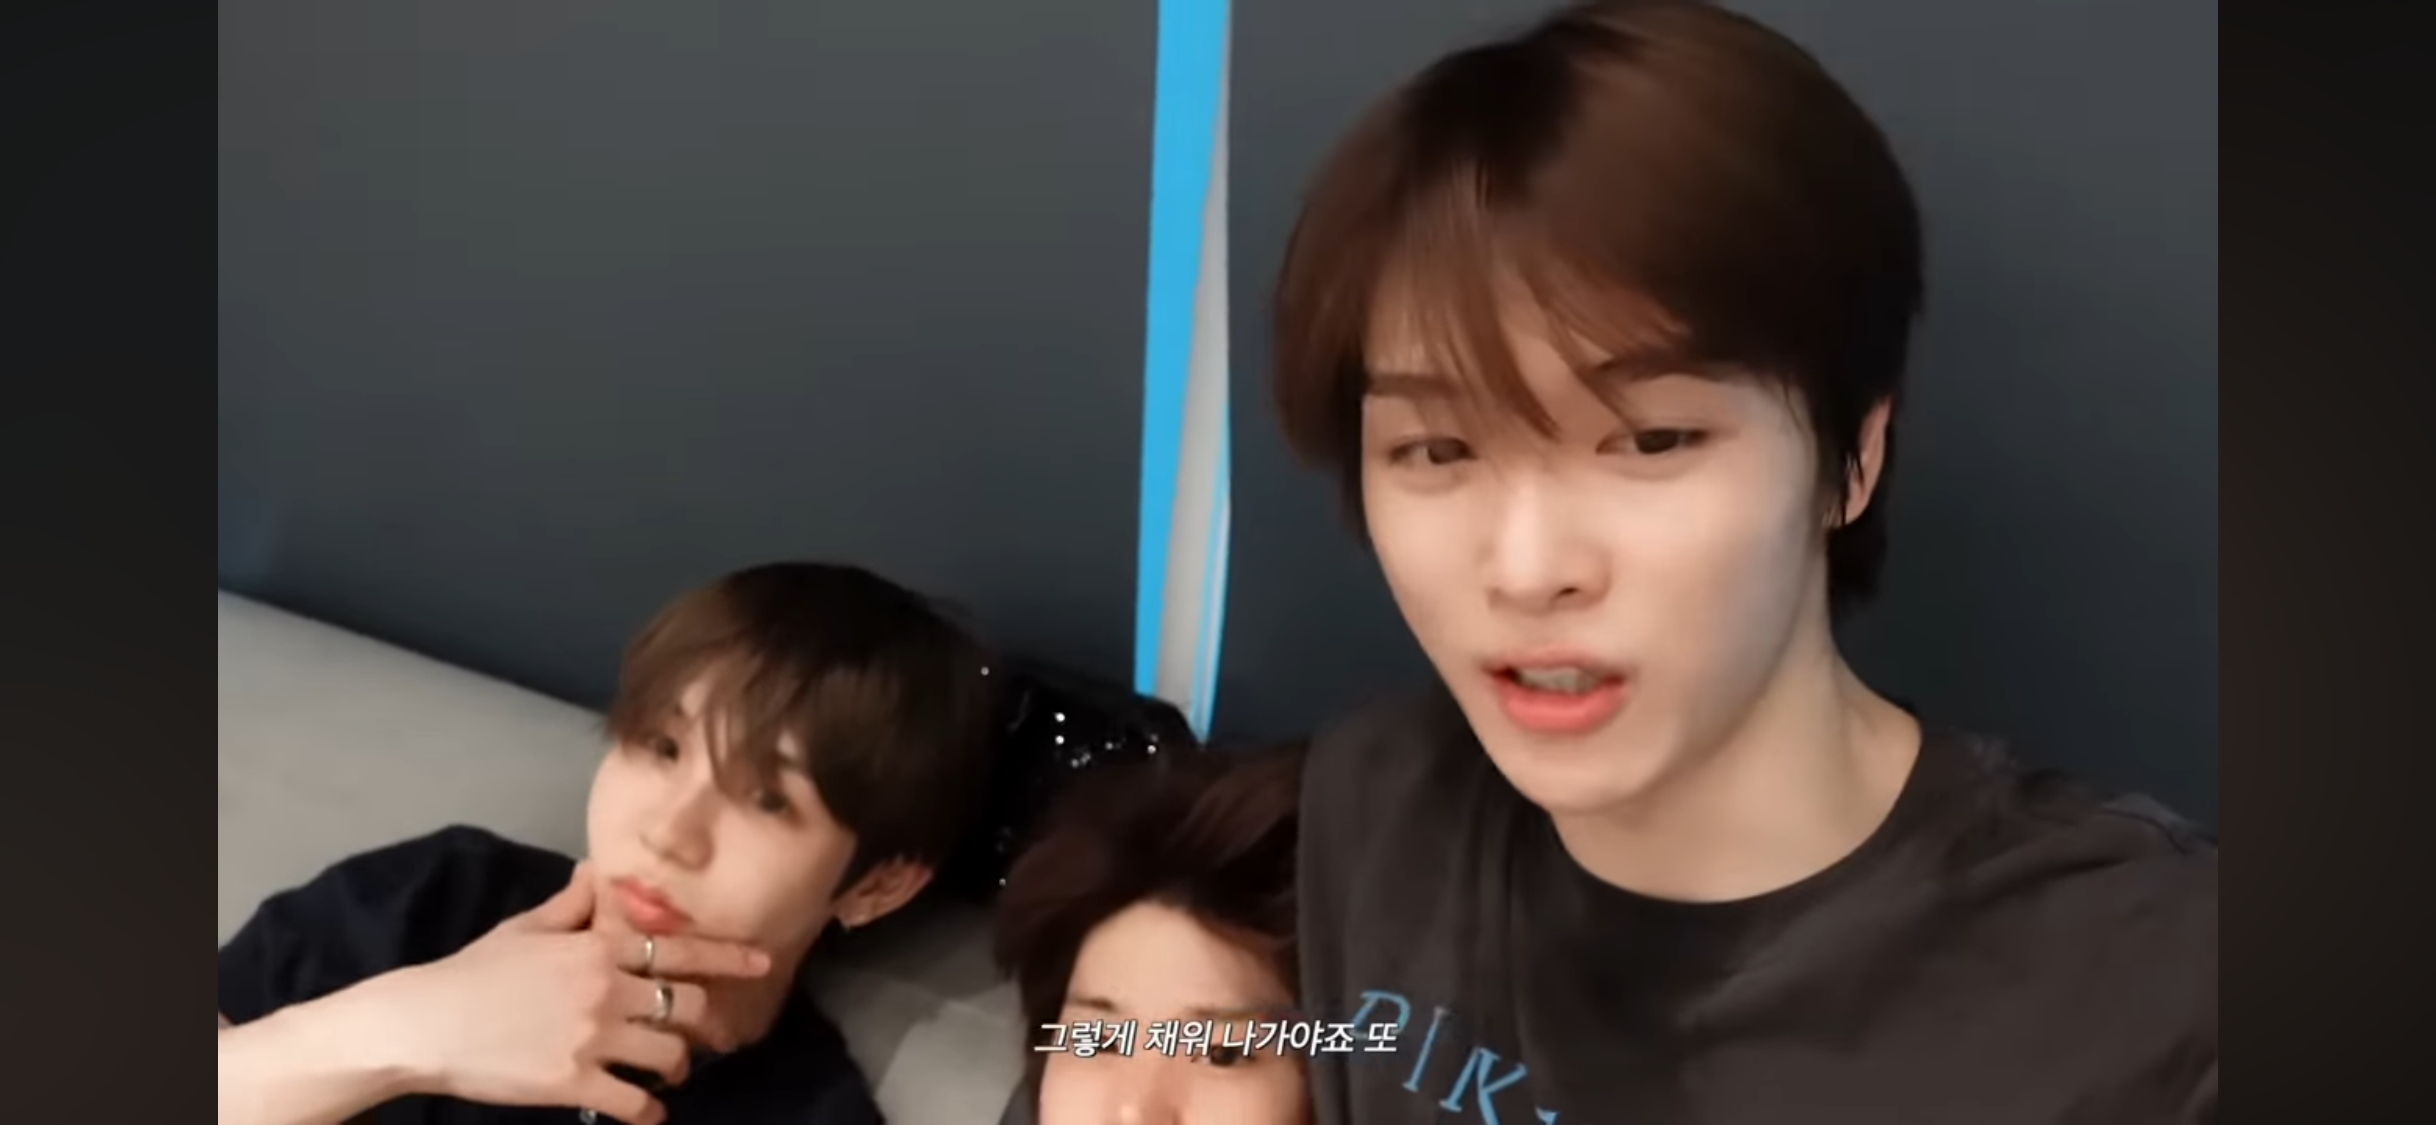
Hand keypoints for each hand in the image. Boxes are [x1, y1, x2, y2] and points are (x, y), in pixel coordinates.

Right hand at [374, 862, 772, 1124]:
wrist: (423, 1023)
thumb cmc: (471, 973)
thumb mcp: (523, 928)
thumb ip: (569, 906)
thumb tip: (595, 872)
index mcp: (597, 948)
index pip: (678, 948)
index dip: (726, 956)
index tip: (762, 961)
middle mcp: (606, 990)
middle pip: (687, 1006)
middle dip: (703, 1024)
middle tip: (703, 1038)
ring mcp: (593, 1038)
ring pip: (669, 1054)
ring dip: (677, 1067)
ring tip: (668, 1074)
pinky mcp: (573, 1082)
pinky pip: (634, 1102)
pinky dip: (649, 1112)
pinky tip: (649, 1114)